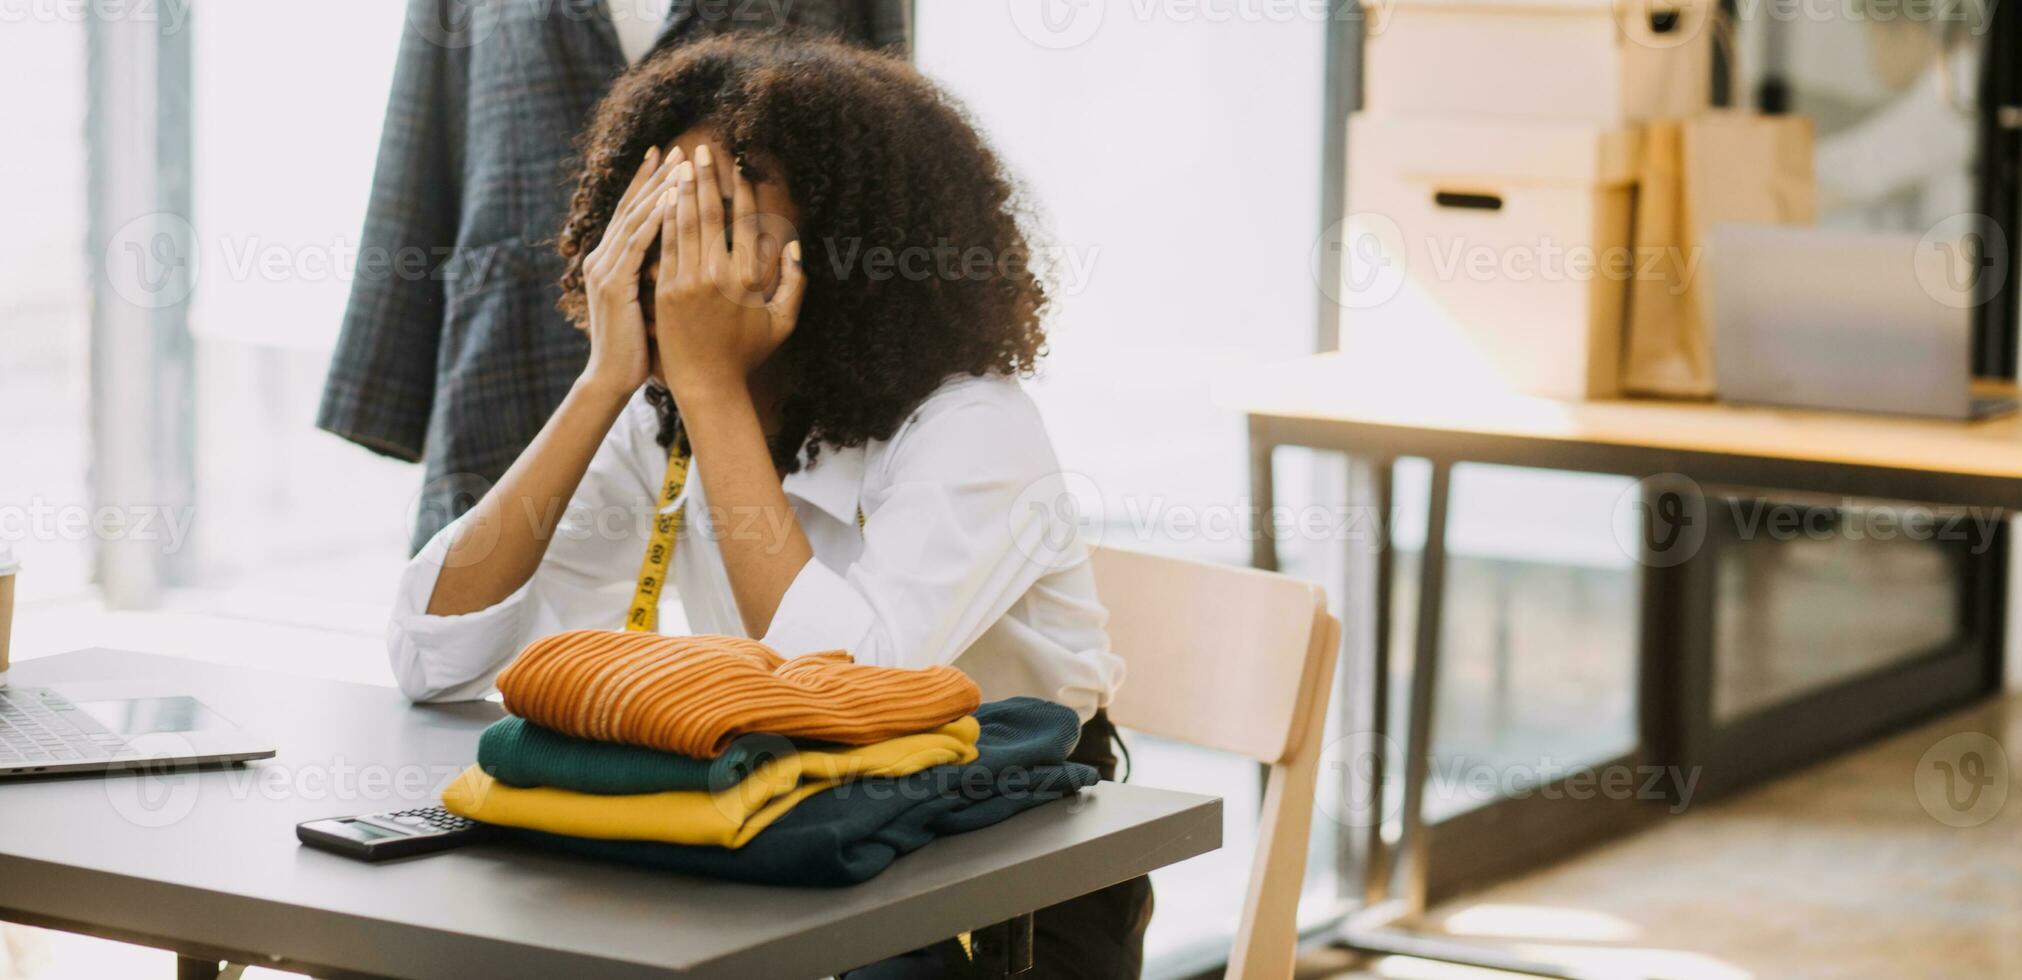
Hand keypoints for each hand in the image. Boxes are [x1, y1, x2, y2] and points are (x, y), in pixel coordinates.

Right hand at [578, 145, 683, 397]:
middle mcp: (602, 258)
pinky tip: (672, 201)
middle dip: (656, 177)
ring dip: (660, 190)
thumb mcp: (645, 300)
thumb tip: (682, 251)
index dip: (647, 183)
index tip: (667, 157)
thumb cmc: (635, 345)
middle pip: (631, 206)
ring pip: (635, 219)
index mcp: (609, 261)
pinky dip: (654, 220)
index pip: (629, 212)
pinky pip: (636, 244)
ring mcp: (605, 270)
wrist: (612, 377)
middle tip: (679, 150)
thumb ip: (654, 273)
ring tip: (682, 166)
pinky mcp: (614, 285)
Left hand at [653, 143, 805, 401]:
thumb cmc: (747, 354)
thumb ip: (793, 284)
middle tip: (700, 151)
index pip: (745, 223)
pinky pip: (665, 246)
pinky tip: (663, 198)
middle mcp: (719, 275)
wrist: (707, 384)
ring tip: (679, 163)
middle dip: (706, 178)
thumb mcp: (783, 323)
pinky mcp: (665, 290)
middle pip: (712, 214)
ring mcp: (689, 281)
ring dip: (682, 190)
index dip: (742, 191)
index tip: (739, 167)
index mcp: (750, 279)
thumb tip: (794, 248)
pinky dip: (665, 219)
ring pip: (685, 224)